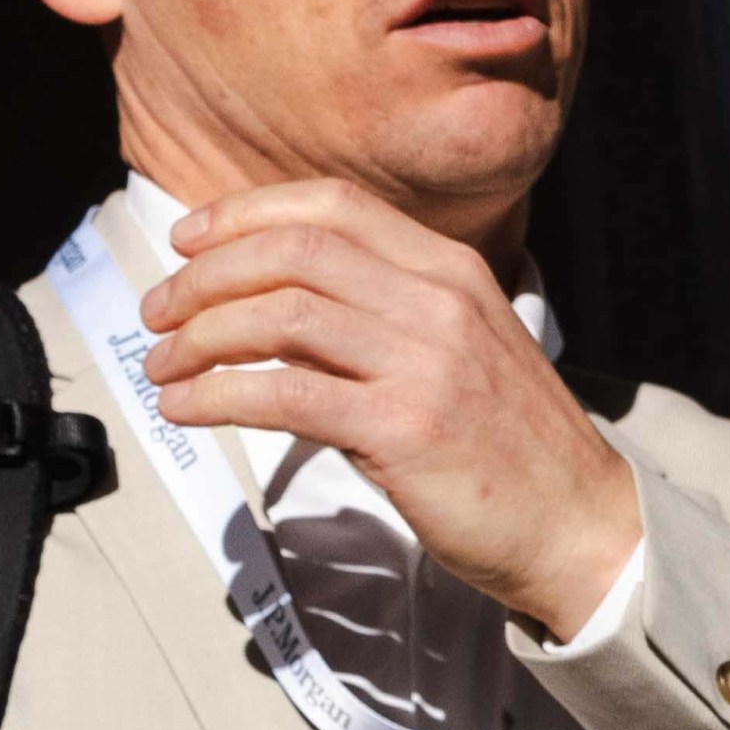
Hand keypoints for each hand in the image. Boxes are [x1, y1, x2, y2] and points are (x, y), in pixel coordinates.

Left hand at [139, 178, 641, 641]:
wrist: (573, 522)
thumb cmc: (500, 451)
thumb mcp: (447, 356)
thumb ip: (371, 324)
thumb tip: (275, 317)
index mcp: (449, 268)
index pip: (332, 206)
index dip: (246, 214)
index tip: (188, 241)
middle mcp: (436, 299)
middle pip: (295, 251)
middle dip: (207, 275)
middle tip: (156, 311)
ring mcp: (423, 361)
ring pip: (283, 315)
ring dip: (202, 336)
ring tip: (161, 366)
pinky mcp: (403, 429)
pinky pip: (287, 395)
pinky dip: (220, 397)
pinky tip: (185, 410)